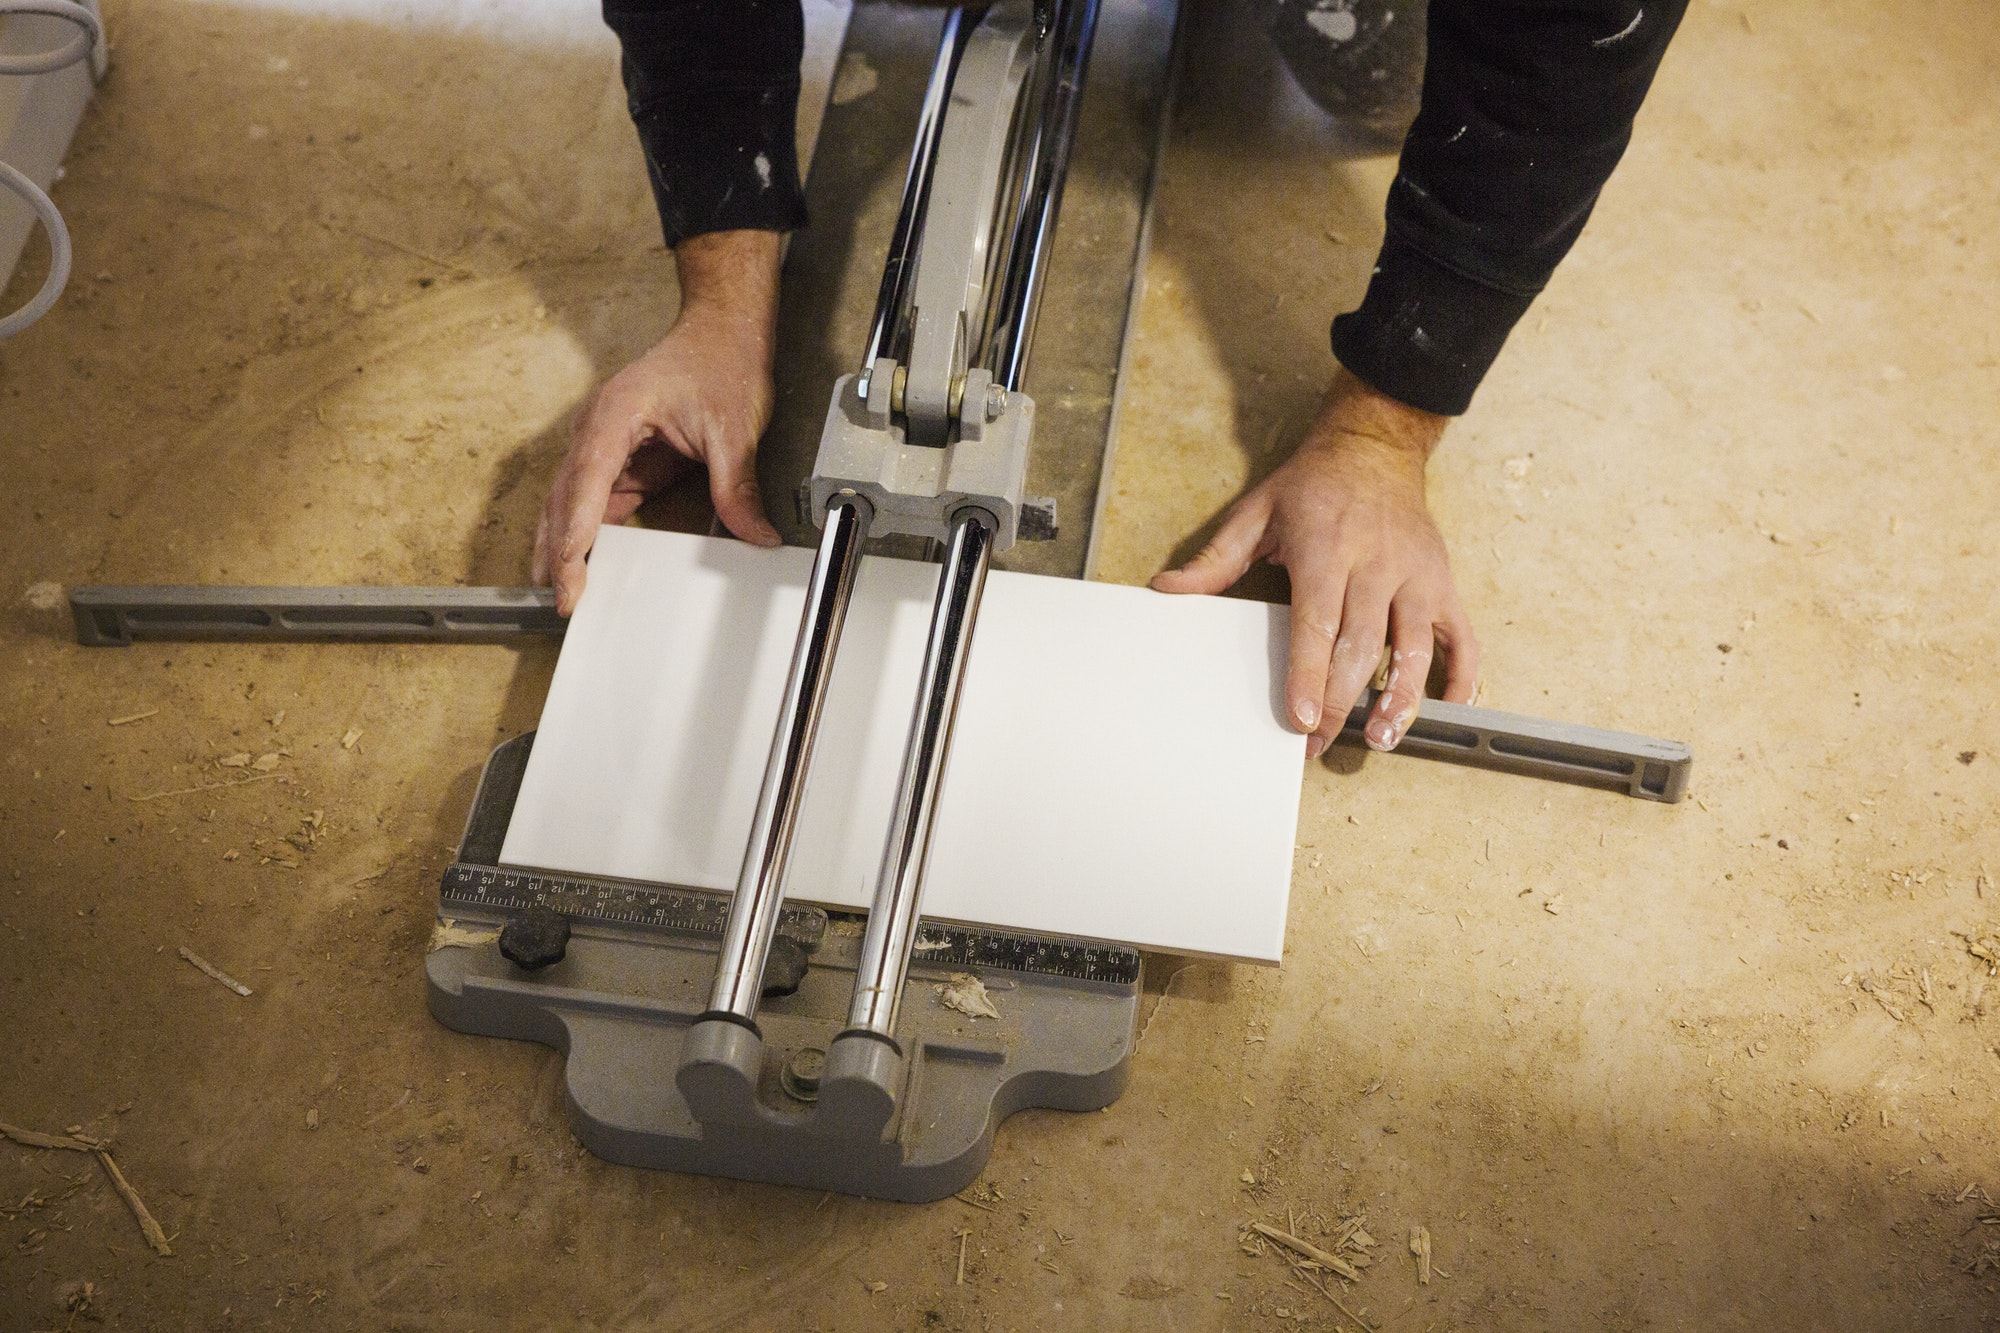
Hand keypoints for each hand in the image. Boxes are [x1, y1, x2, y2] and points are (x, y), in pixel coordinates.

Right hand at [533, 230, 785, 615]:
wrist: (722, 329)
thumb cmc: (720, 361)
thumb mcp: (734, 428)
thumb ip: (737, 486)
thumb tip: (754, 535)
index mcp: (614, 415)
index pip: (584, 484)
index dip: (574, 533)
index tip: (569, 573)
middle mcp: (597, 429)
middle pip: (565, 498)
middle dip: (559, 550)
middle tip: (563, 599)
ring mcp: (603, 443)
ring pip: (570, 502)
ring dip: (563, 544)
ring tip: (561, 591)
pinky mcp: (619, 457)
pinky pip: (594, 500)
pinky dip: (586, 532)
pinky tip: (585, 564)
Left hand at [1152, 369, 1477, 756]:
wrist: (1373, 447)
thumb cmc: (1312, 486)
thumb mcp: (1256, 512)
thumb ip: (1215, 559)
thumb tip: (1168, 590)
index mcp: (1326, 550)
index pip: (1318, 623)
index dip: (1309, 674)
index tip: (1299, 717)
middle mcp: (1376, 565)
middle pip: (1361, 645)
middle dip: (1340, 700)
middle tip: (1319, 741)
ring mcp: (1416, 576)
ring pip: (1415, 647)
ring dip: (1401, 698)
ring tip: (1381, 737)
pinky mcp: (1442, 582)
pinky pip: (1461, 635)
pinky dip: (1461, 674)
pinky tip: (1445, 707)